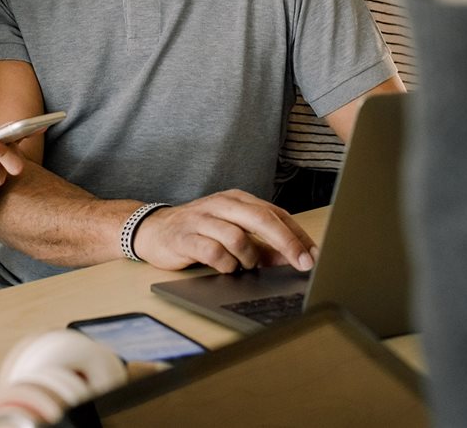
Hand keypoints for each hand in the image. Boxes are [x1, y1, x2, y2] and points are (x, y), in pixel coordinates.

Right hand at [130, 190, 318, 273]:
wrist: (153, 230)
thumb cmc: (199, 231)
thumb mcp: (234, 234)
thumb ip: (263, 246)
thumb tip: (293, 257)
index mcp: (237, 199)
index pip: (275, 213)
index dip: (297, 235)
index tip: (313, 255)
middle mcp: (222, 204)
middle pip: (262, 219)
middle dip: (286, 243)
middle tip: (303, 264)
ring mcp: (203, 219)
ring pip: (238, 237)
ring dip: (249, 257)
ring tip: (245, 265)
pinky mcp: (186, 236)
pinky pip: (214, 252)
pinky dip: (226, 264)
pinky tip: (226, 267)